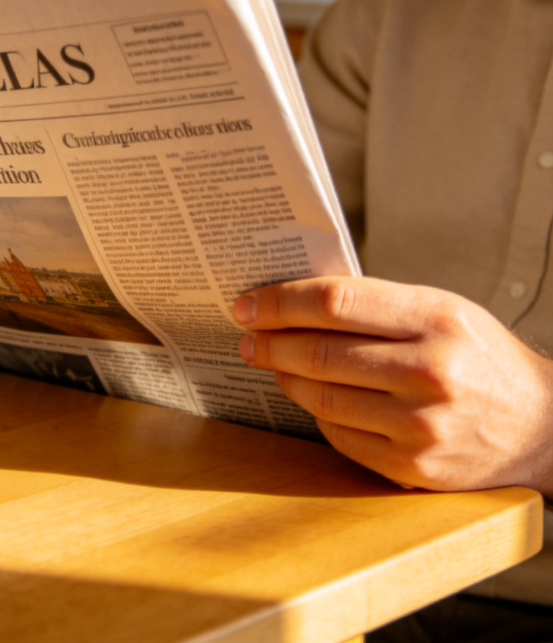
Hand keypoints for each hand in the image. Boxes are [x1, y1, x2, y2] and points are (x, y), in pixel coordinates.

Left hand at [233, 276, 552, 492]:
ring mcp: (421, 427)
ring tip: (270, 361)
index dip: (280, 301)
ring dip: (283, 376)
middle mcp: (429, 373)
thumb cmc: (479, 356)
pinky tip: (309, 395)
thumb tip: (293, 299)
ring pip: (321, 396)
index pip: (333, 302)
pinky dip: (314, 411)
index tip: (248, 303)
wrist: (541, 426)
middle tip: (246, 335)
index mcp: (435, 319)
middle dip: (269, 341)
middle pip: (319, 352)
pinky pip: (338, 434)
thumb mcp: (440, 310)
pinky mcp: (412, 469)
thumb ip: (374, 304)